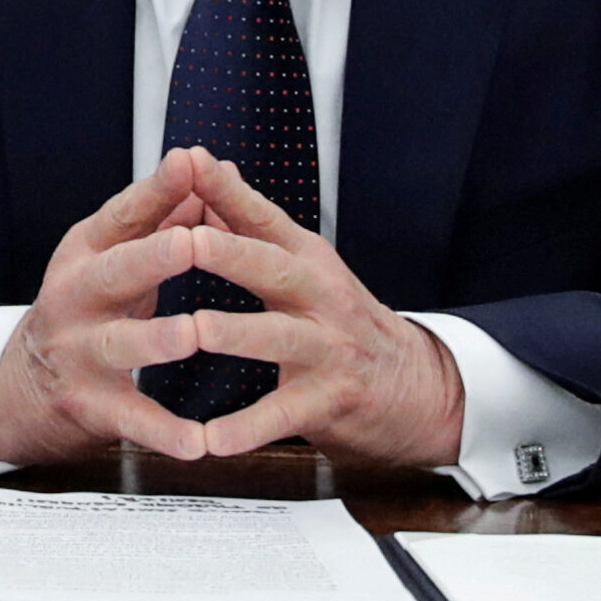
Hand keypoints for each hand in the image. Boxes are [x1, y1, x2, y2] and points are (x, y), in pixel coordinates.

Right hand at [0, 149, 213, 464]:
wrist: (25, 385)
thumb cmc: (90, 305)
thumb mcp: (114, 256)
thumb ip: (161, 216)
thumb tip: (208, 166)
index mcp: (87, 252)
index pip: (123, 214)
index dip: (156, 189)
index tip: (188, 162)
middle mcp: (76, 296)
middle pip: (115, 272)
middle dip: (152, 257)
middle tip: (190, 243)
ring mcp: (80, 352)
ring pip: (121, 344)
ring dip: (157, 339)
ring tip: (192, 334)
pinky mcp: (90, 404)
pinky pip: (131, 418)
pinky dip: (164, 432)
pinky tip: (196, 441)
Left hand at [180, 154, 464, 465]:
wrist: (415, 385)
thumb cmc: (344, 322)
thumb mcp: (304, 267)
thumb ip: (252, 225)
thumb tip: (213, 171)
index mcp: (307, 260)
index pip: (263, 217)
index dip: (226, 189)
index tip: (189, 161)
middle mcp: (320, 296)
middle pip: (273, 268)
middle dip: (229, 252)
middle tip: (186, 240)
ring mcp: (328, 348)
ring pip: (279, 336)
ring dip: (235, 332)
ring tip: (195, 329)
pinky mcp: (330, 400)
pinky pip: (282, 415)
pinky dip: (246, 428)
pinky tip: (211, 439)